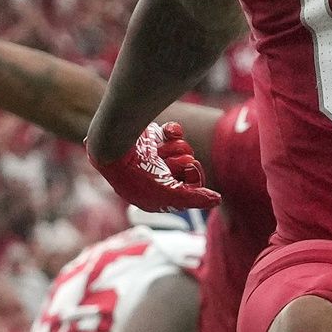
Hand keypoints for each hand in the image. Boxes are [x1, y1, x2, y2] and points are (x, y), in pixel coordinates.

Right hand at [93, 121, 219, 212]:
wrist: (114, 146)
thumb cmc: (138, 175)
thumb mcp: (169, 193)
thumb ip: (195, 198)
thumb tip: (217, 199)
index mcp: (156, 196)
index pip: (188, 189)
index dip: (193, 180)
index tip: (189, 172)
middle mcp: (155, 177)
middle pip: (187, 169)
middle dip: (184, 163)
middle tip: (176, 161)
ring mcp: (152, 157)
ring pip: (182, 150)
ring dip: (177, 148)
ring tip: (163, 150)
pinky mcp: (151, 138)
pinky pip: (174, 133)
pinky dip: (173, 132)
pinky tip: (167, 133)